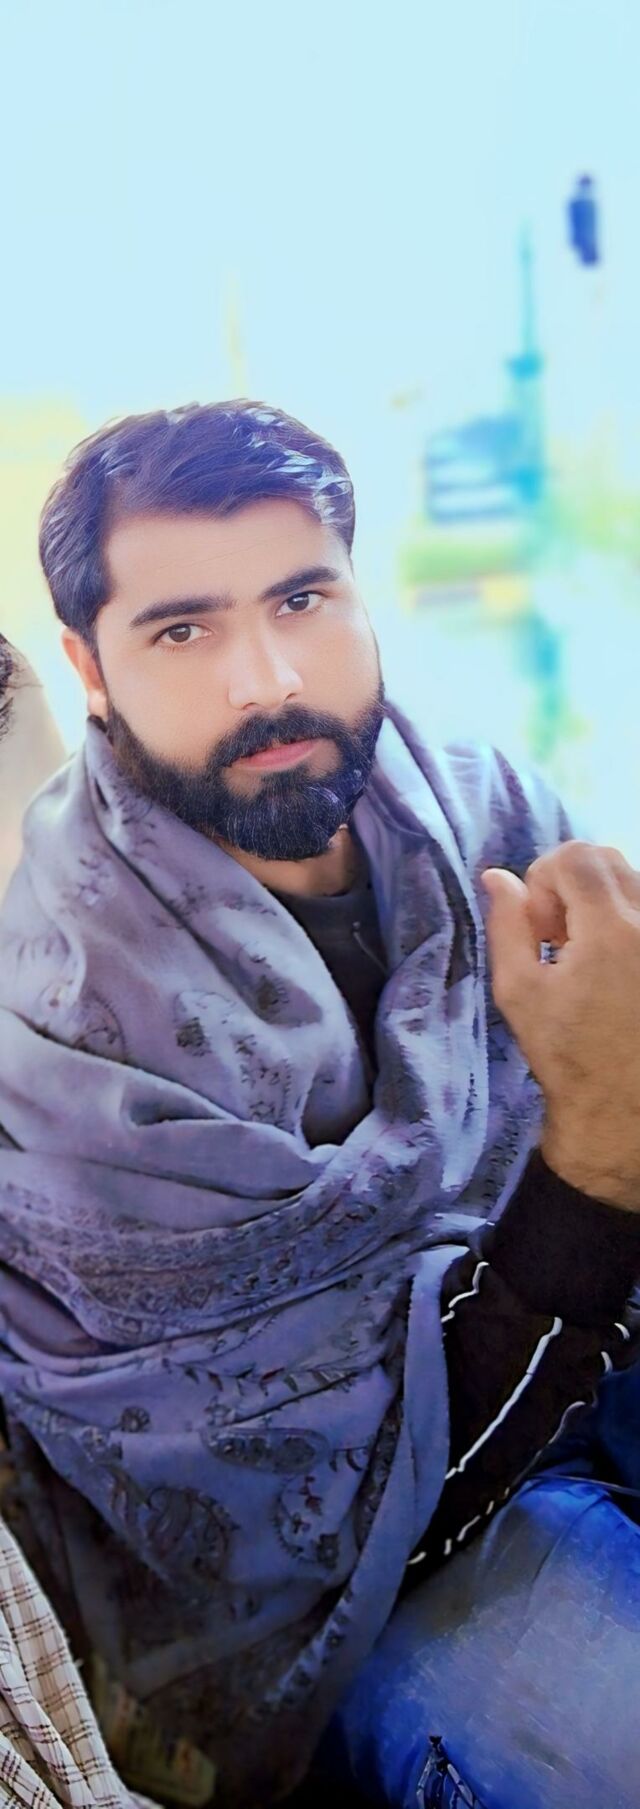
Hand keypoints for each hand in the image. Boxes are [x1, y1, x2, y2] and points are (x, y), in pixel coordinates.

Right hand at [481, 841, 639, 1208]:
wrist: (624, 1109)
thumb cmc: (567, 1056)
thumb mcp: (520, 994)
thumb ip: (508, 927)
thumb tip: (497, 878)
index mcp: (611, 931)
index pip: (576, 857)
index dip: (543, 878)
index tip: (537, 925)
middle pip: (608, 860)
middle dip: (572, 884)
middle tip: (557, 935)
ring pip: (630, 884)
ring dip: (598, 904)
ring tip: (582, 956)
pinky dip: (620, 924)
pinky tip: (608, 969)